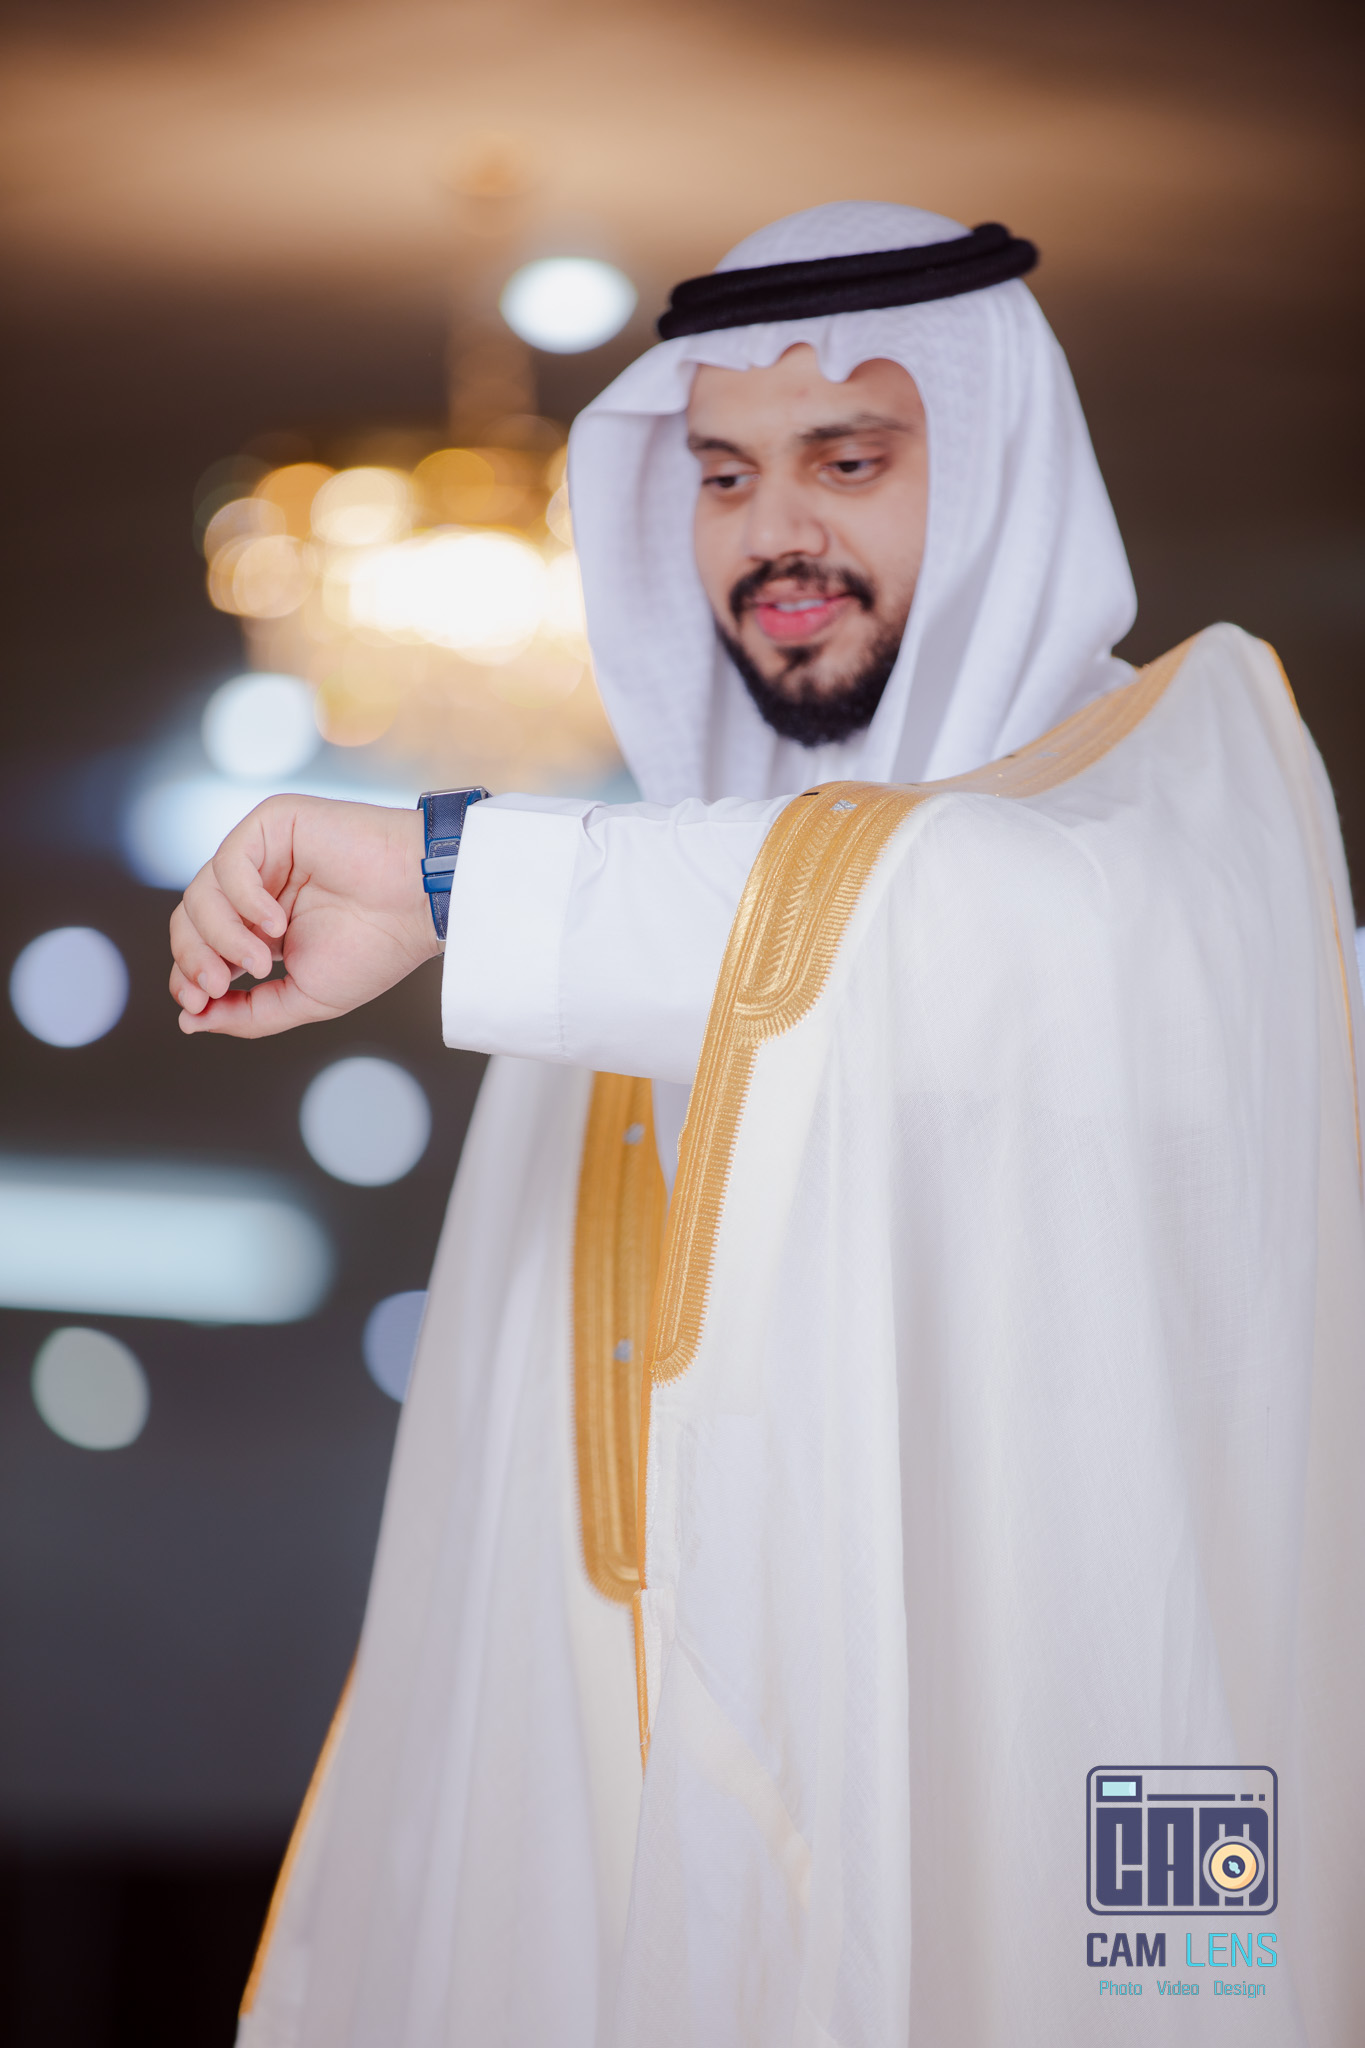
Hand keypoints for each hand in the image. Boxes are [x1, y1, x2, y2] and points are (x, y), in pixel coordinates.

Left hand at [169, 796, 437, 1037]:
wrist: (420, 907)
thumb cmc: (376, 949)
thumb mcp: (304, 998)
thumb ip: (249, 1014)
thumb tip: (191, 1021)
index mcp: (262, 928)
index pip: (200, 948)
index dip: (187, 977)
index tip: (199, 1006)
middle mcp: (256, 889)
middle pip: (188, 921)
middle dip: (195, 959)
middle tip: (221, 986)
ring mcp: (263, 854)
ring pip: (200, 895)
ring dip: (222, 937)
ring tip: (263, 961)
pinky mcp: (272, 823)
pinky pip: (229, 863)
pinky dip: (243, 900)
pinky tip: (278, 923)